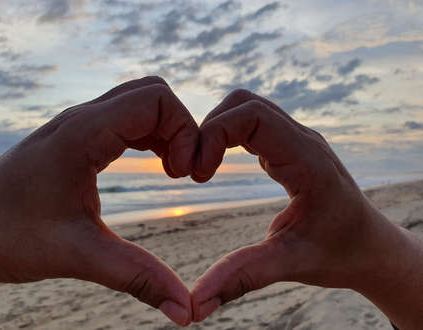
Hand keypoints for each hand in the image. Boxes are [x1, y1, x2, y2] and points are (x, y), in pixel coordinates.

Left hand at [0, 77, 196, 326]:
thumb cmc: (10, 238)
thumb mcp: (79, 256)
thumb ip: (137, 278)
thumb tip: (185, 310)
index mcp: (83, 134)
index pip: (155, 100)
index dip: (184, 132)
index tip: (184, 176)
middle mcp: (82, 119)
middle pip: (152, 93)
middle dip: (180, 128)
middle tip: (182, 172)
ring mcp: (79, 124)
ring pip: (140, 102)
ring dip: (167, 131)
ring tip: (172, 171)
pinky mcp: (78, 136)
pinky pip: (127, 118)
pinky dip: (152, 135)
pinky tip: (155, 166)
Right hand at [190, 89, 418, 325]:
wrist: (369, 246)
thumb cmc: (339, 253)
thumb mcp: (291, 264)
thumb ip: (243, 277)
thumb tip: (195, 303)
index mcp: (306, 160)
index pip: (252, 116)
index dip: (214, 133)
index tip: (197, 174)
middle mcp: (303, 140)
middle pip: (244, 103)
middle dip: (208, 128)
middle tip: (193, 171)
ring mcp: (296, 140)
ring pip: (246, 108)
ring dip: (216, 130)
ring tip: (201, 168)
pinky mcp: (289, 146)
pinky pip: (251, 123)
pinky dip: (226, 135)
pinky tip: (216, 164)